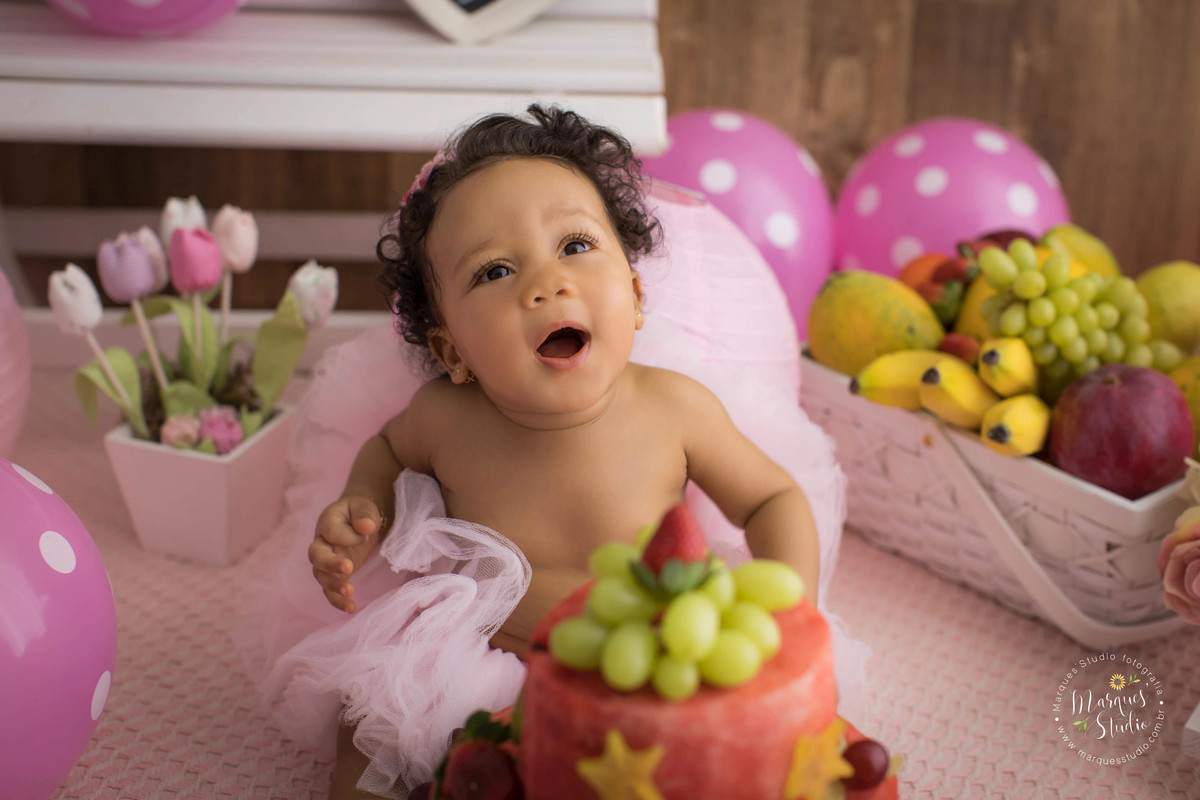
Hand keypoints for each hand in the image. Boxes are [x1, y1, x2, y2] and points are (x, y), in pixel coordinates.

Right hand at [309, 496, 385, 612]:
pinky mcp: (334, 575)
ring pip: (321, 576)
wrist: (359, 520)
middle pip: (316, 556)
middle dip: (330, 564)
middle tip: (348, 568)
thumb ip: (365, 515)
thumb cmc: (360, 512)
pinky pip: (330, 591)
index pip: (332, 531)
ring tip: (350, 593)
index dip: (350, 535)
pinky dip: (338, 601)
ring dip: (334, 586)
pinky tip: (351, 609)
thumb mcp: (365, 507)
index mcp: (327, 523)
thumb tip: (366, 527)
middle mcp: (321, 543)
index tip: (367, 531)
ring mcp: (326, 561)